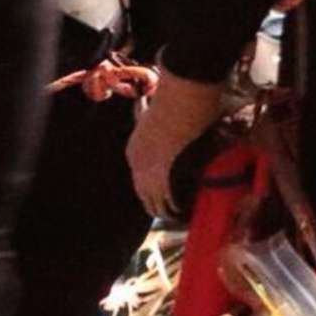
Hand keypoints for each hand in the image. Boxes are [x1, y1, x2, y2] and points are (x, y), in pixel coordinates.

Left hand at [125, 69, 228, 217]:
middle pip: (145, 196)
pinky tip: (182, 213)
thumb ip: (144, 109)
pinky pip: (169, 202)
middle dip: (154, 204)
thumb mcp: (146, 111)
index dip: (148, 187)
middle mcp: (138, 170)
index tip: (155, 192)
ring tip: (175, 217)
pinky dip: (176, 209)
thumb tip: (142, 98)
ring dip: (166, 211)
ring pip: (156, 204)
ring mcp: (151, 178)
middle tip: (165, 212)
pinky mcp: (165, 182)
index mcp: (134, 154)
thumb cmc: (165, 108)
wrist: (174, 113)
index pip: (139, 178)